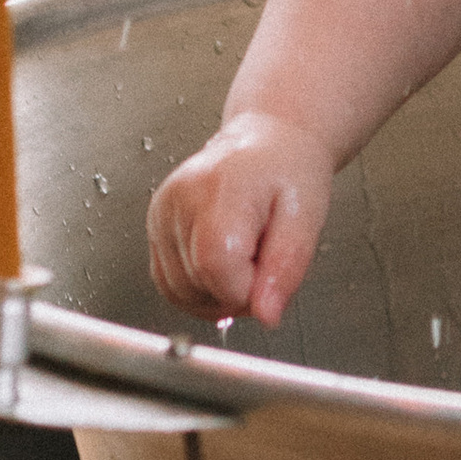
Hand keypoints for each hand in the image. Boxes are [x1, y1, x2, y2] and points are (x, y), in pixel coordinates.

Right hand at [147, 107, 333, 326]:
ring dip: (214, 294)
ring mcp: (161, 212)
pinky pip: (168, 283)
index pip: (215, 269)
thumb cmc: (288, 172)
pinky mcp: (155, 224)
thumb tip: (266, 314)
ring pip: (177, 292)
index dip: (247, 290)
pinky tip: (222, 265)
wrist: (267, 144)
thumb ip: (285, 269)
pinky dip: (197, 288)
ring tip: (243, 258)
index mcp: (218, 190)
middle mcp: (179, 199)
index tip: (268, 272)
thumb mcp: (306, 218)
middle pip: (195, 285)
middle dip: (234, 292)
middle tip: (261, 259)